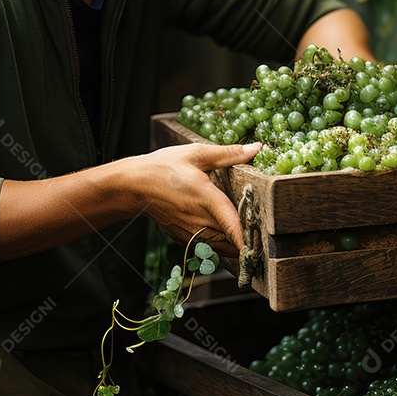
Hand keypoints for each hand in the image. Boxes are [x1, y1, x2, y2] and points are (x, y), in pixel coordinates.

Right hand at [115, 141, 260, 257]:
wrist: (133, 186)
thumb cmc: (163, 167)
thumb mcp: (197, 154)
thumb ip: (229, 154)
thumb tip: (256, 148)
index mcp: (207, 198)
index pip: (232, 225)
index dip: (248, 238)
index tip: (263, 244)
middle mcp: (200, 220)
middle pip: (232, 240)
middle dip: (248, 238)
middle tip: (263, 230)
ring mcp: (191, 232)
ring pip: (221, 247)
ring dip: (235, 244)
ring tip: (248, 234)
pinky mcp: (184, 238)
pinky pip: (208, 246)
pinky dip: (220, 243)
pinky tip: (225, 232)